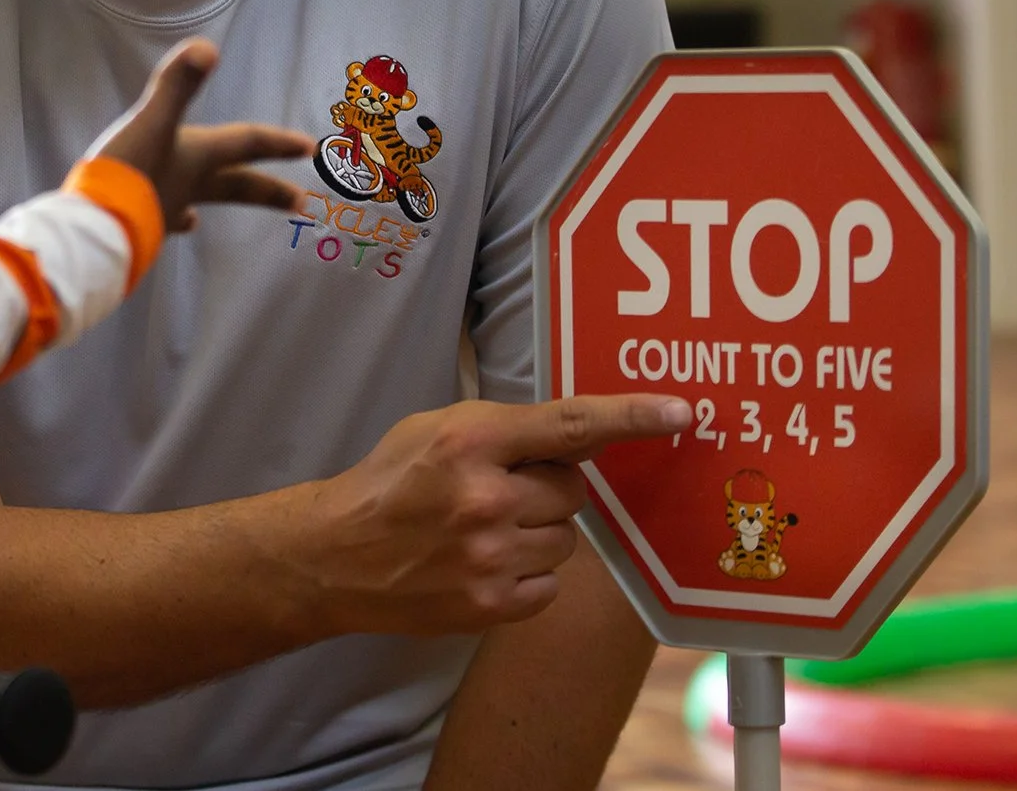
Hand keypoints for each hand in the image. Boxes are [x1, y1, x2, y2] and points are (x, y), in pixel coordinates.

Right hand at [88, 38, 313, 230]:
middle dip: (269, 191)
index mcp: (198, 158)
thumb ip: (177, 84)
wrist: (96, 228)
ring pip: (199, 202)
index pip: (246, 144)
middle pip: (238, 186)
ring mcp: (167, 209)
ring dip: (216, 200)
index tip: (310, 147)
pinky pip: (164, 218)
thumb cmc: (128, 172)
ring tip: (222, 209)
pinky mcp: (142, 225)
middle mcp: (190, 185)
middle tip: (301, 203)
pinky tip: (177, 221)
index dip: (277, 141)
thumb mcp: (151, 122)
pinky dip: (173, 216)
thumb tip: (207, 47)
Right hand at [289, 394, 690, 637]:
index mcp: (469, 442)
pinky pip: (550, 585)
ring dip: (537, 532)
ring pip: (565, 540)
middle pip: (573, 491)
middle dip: (546, 489)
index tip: (680, 412)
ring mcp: (491, 557)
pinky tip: (482, 564)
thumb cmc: (388, 483)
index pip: (569, 425)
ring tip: (482, 531)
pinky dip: (526, 575)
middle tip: (498, 492)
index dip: (630, 417)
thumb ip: (507, 430)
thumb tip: (583, 435)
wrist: (337, 556)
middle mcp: (486, 499)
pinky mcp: (492, 605)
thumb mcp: (435, 430)